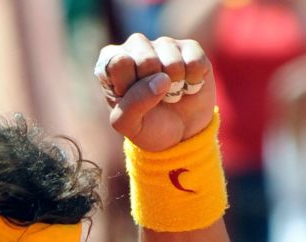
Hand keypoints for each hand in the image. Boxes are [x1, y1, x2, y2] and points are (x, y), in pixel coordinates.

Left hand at [95, 34, 215, 151]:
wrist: (180, 133)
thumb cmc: (147, 125)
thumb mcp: (128, 125)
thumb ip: (132, 106)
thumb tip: (161, 80)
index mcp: (111, 61)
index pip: (119, 63)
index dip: (129, 86)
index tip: (131, 99)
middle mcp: (135, 46)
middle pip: (146, 60)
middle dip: (153, 88)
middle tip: (154, 97)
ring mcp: (163, 44)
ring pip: (172, 61)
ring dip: (175, 87)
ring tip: (170, 92)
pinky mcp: (190, 47)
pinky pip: (194, 61)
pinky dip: (193, 81)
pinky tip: (187, 85)